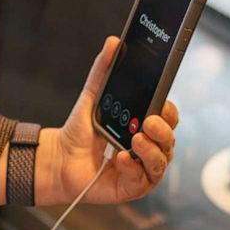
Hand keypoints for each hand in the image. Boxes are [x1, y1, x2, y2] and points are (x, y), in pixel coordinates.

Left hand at [38, 37, 179, 204]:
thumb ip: (103, 70)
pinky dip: (133, 167)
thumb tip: (113, 42)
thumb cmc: (81, 130)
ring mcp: (142, 168)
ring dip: (151, 150)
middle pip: (170, 139)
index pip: (168, 117)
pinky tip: (121, 159)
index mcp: (145, 125)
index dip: (168, 111)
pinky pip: (142, 179)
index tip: (161, 103)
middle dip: (163, 130)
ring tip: (135, 139)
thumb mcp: (92, 96)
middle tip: (148, 121)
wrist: (59, 158)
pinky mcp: (132, 187)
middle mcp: (149, 147)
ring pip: (161, 161)